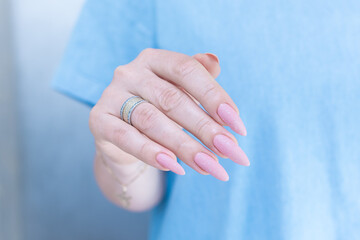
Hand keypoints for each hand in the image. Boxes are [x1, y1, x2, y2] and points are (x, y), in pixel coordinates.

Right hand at [89, 49, 248, 180]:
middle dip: (205, 128)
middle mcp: (130, 72)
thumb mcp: (181, 92)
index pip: (187, 70)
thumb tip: (215, 61)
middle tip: (231, 152)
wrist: (126, 134)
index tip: (238, 126)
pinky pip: (126, 138)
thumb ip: (199, 78)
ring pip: (152, 121)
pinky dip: (151, 153)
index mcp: (154, 59)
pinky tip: (176, 167)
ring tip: (210, 166)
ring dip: (185, 147)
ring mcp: (112, 95)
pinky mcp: (99, 121)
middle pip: (172, 99)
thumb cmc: (160, 109)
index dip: (214, 96)